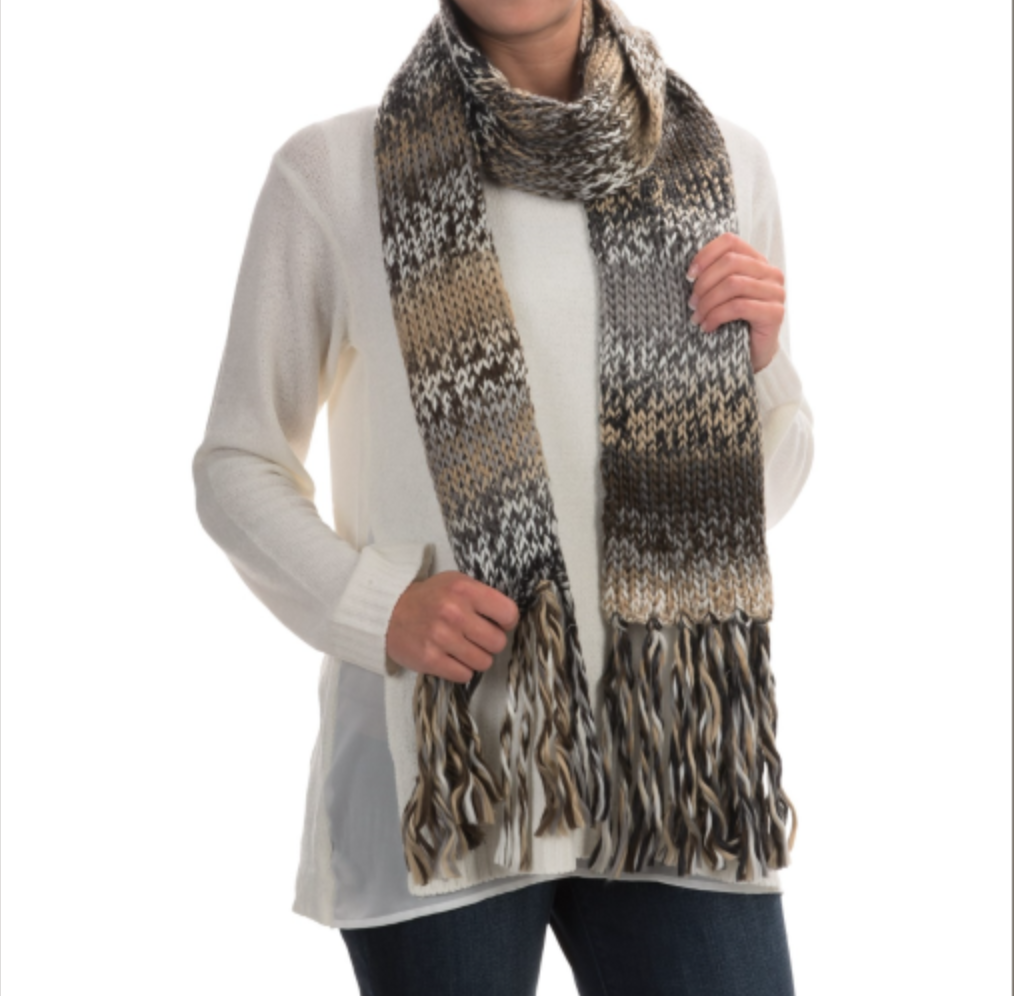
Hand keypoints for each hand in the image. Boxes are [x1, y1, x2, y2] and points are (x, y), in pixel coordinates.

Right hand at [386, 571, 520, 682]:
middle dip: (491, 642)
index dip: (507, 621)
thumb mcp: (455, 583)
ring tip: (463, 648)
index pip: (508, 613)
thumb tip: (508, 618)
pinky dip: (461, 669)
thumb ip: (481, 596)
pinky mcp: (430, 659)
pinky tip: (451, 658)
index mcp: (464, 590)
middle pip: (498, 642)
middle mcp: (454, 613)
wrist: (388, 612)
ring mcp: (441, 637)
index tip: (498, 623)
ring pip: (484, 662)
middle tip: (478, 638)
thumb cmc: (429, 598)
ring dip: (476, 658)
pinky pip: (464, 674)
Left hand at [685, 232, 784, 373]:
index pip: (730, 241)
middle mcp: (770, 273)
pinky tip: (707, 327)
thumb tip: (689, 270)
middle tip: (692, 303)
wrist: (752, 353)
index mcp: (757, 261)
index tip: (689, 276)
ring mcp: (775, 292)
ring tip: (697, 317)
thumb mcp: (721, 294)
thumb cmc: (732, 322)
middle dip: (704, 283)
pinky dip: (717, 316)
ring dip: (708, 302)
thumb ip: (715, 276)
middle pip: (730, 262)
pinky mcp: (774, 313)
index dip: (705, 255)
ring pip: (733, 284)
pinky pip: (738, 307)